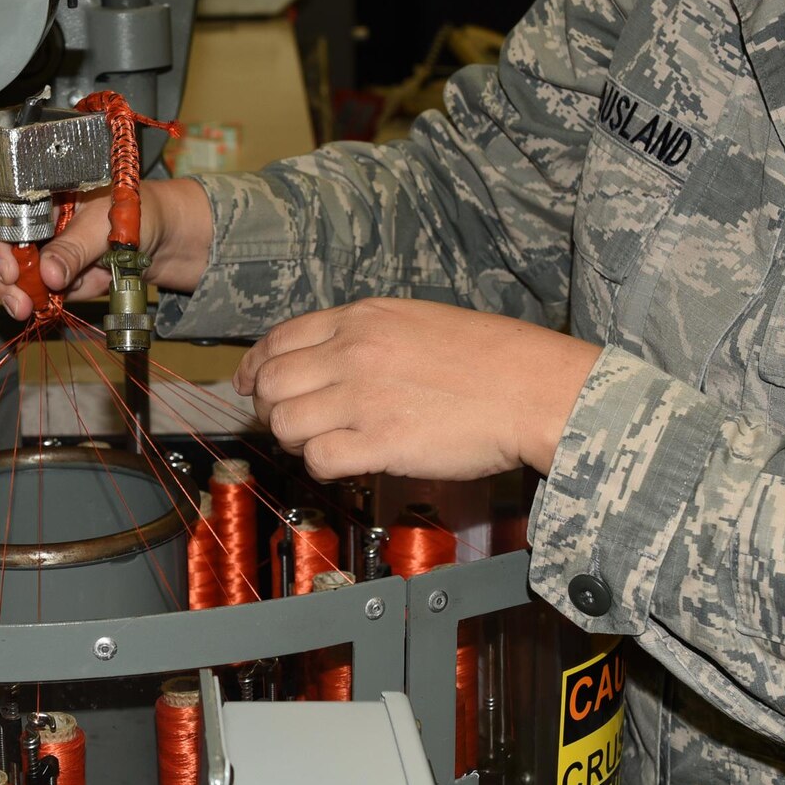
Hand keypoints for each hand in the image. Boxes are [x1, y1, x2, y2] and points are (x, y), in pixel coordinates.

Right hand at [0, 177, 214, 320]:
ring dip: (11, 293)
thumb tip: (49, 275)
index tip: (9, 270)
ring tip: (27, 310)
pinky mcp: (46, 270)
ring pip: (4, 271)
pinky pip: (29, 289)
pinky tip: (45, 305)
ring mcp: (35, 244)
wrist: (161, 235)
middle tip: (16, 301)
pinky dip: (35, 300)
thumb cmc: (136, 211)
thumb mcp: (107, 225)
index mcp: (38, 188)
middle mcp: (29, 215)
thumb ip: (76, 248)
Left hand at [234, 299, 600, 481]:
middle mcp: (352, 352)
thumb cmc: (490, 358)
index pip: (279, 340)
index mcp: (361, 319)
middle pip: (271, 383)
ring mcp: (363, 397)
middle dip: (270, 409)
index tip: (251, 385)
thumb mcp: (417, 321)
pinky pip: (318, 459)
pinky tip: (348, 462)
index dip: (255, 367)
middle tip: (291, 424)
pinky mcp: (379, 441)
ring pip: (285, 423)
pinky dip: (323, 465)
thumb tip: (329, 358)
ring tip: (325, 443)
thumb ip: (367, 335)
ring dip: (296, 440)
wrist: (533, 387)